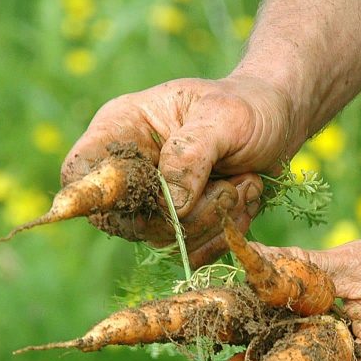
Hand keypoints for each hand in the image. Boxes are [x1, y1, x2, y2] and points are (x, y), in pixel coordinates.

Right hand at [62, 76, 293, 266]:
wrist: (279, 122)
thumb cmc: (247, 107)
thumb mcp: (225, 116)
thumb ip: (192, 153)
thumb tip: (171, 204)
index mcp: (122, 130)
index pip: (80, 171)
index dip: (89, 194)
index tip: (136, 200)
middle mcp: (130, 171)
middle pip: (125, 220)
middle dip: (185, 214)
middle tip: (230, 186)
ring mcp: (154, 204)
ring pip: (164, 240)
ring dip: (215, 220)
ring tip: (244, 183)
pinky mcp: (181, 228)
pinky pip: (193, 253)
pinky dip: (226, 233)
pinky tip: (245, 199)